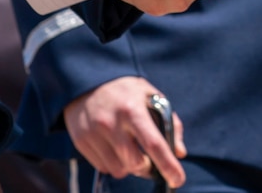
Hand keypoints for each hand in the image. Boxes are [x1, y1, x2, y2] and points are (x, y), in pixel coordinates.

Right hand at [64, 76, 186, 187]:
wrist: (87, 80)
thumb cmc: (125, 90)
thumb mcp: (151, 96)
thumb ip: (169, 122)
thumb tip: (180, 152)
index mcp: (133, 109)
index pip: (153, 144)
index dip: (168, 165)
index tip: (178, 180)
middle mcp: (111, 123)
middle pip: (135, 163)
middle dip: (147, 168)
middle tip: (150, 162)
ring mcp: (93, 133)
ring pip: (118, 170)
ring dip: (128, 167)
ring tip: (129, 150)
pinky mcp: (81, 141)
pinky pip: (103, 167)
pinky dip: (113, 164)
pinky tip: (114, 147)